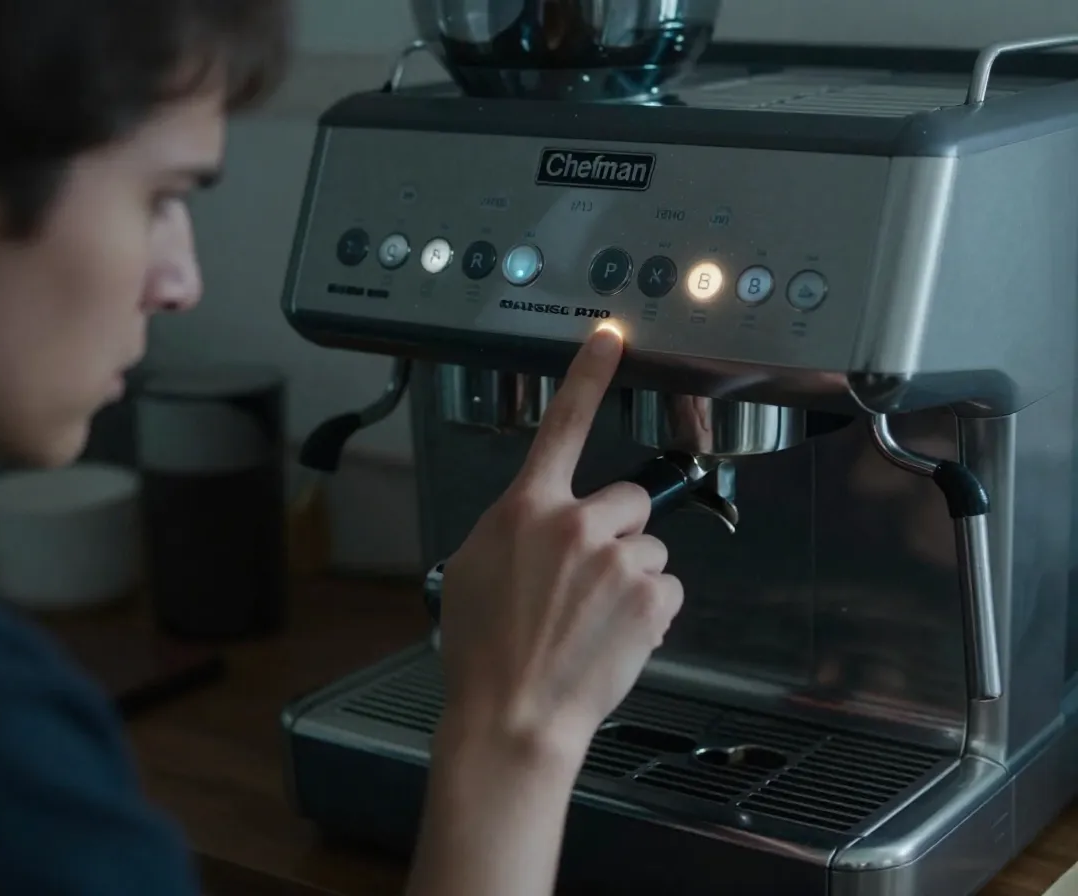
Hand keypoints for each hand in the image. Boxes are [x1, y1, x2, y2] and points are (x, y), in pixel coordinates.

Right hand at [437, 328, 684, 768]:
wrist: (512, 715)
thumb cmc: (483, 652)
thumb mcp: (472, 570)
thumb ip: (512, 531)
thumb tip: (537, 527)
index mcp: (525, 510)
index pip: (562, 424)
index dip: (588, 375)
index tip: (611, 337)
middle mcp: (574, 524)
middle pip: (628, 500)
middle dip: (618, 531)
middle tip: (590, 578)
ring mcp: (616, 560)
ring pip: (649, 549)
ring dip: (633, 577)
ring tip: (595, 620)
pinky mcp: (650, 598)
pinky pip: (667, 589)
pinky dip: (650, 612)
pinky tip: (615, 637)